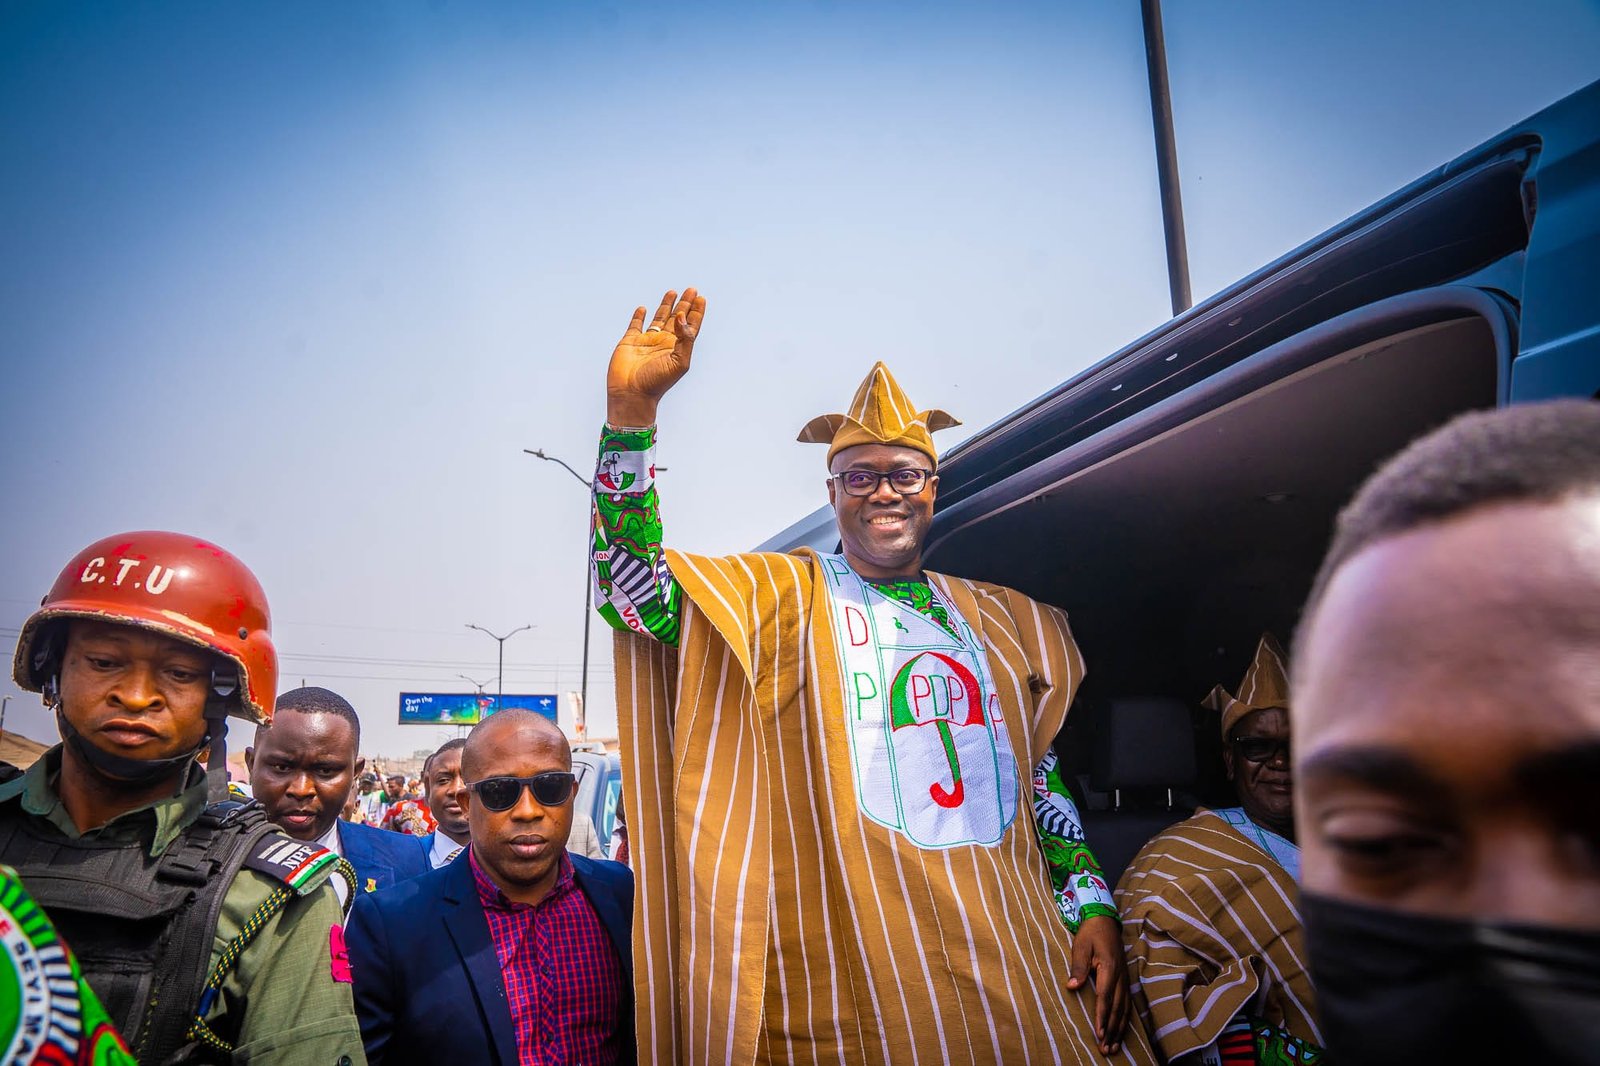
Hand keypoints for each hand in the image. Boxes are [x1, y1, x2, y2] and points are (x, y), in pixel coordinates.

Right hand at [606, 288, 706, 425]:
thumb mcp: (679, 362)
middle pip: (677, 318)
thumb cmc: (657, 382)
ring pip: (659, 319)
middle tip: (692, 289)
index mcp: (677, 347)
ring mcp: (646, 341)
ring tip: (672, 292)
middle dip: (685, 304)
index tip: (701, 298)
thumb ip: (685, 339)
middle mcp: (664, 343)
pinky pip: (635, 325)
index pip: (690, 326)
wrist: (632, 394)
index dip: (696, 312)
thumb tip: (682, 317)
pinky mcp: (630, 341)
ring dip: (666, 305)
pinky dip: (639, 316)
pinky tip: (643, 308)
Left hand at [1066, 914, 1130, 1055]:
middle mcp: (1120, 976)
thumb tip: (1072, 986)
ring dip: (1119, 1029)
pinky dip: (1124, 1020)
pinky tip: (1121, 1031)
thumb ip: (1077, 966)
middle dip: (1112, 1030)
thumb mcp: (1080, 946)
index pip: (1105, 998)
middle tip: (1106, 1049)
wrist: (1104, 921)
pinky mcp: (1125, 980)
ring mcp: (1124, 979)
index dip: (1102, 1017)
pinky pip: (1127, 1004)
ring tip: (1113, 1047)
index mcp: (1109, 968)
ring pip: (1124, 1009)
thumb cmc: (1090, 933)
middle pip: (1117, 1008)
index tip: (1099, 1034)